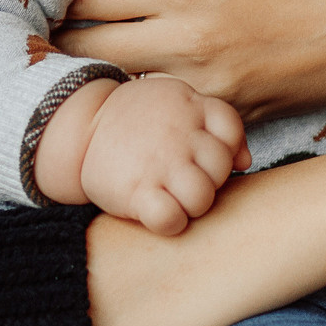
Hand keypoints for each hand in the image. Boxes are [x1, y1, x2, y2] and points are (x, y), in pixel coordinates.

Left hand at [51, 0, 325, 117]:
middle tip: (53, 20)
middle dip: (66, 35)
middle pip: (90, 50)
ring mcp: (210, 86)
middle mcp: (189, 43)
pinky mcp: (233, 112)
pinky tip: (140, 81)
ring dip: (99, 71)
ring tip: (82, 49)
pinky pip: (170, 113)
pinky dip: (147, 101)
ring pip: (123, 89)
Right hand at [76, 75, 249, 234]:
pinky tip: (159, 213)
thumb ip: (214, 124)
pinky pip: (171, 219)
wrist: (79, 128)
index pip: (230, 129)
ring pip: (201, 197)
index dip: (225, 149)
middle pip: (219, 168)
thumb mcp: (175, 103)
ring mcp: (157, 163)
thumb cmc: (136, 121)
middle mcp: (177, 134)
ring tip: (175, 198)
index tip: (202, 155)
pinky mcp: (136, 192)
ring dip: (192, 205)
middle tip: (184, 180)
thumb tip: (245, 162)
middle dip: (208, 180)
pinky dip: (170, 222)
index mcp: (189, 106)